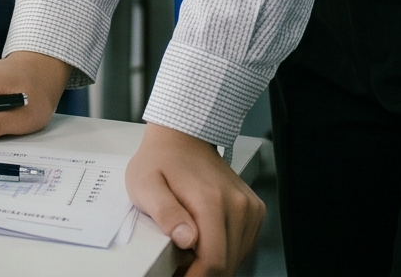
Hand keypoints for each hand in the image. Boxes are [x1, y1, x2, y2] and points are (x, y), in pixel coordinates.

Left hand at [126, 124, 263, 276]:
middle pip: (228, 263)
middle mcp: (238, 206)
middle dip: (203, 273)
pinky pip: (244, 244)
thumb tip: (187, 240)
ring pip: (239, 257)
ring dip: (216, 263)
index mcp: (212, 202)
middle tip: (180, 268)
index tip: (178, 276)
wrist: (182, 138)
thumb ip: (165, 213)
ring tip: (190, 255)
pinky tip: (207, 244)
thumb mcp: (145, 185)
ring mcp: (250, 208)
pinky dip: (227, 251)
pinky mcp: (254, 210)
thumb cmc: (160, 161)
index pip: (214, 261)